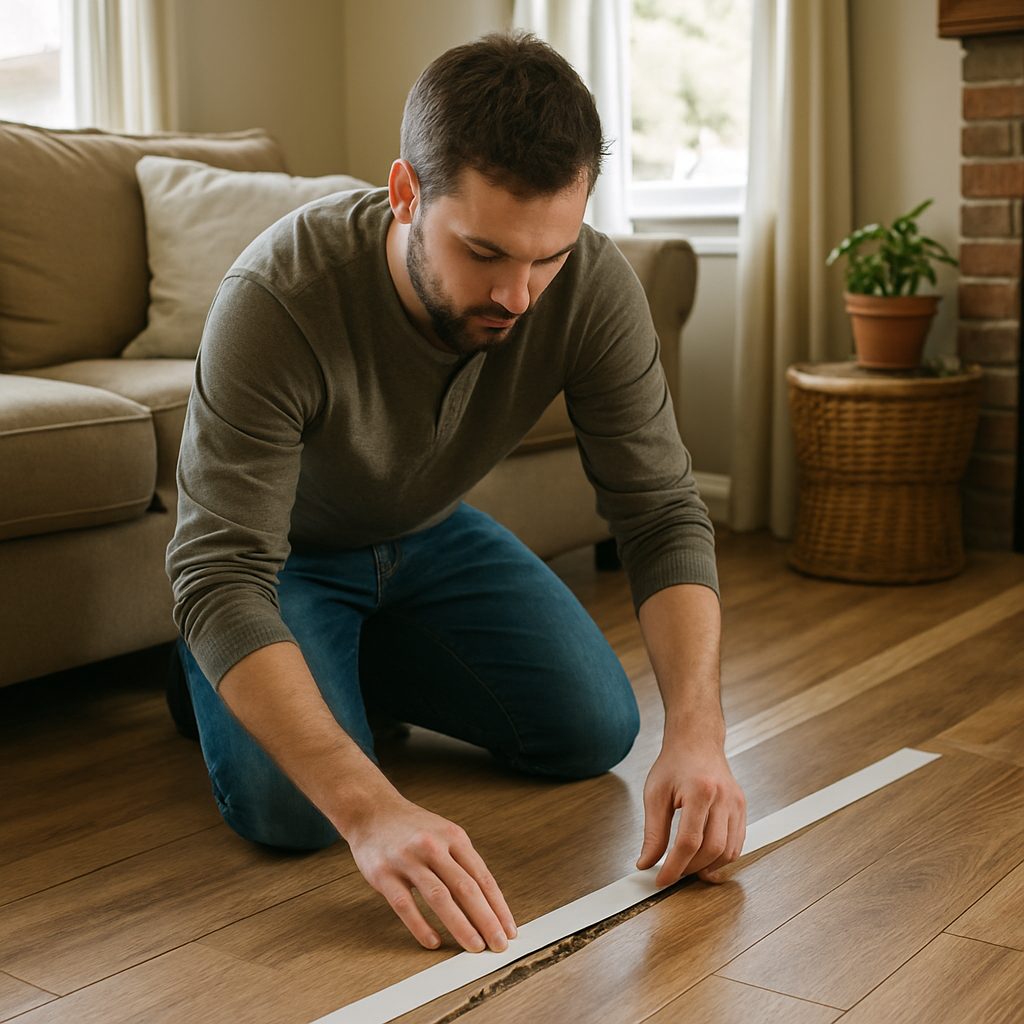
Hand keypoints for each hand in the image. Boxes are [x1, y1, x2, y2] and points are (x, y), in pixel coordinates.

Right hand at [344, 792, 517, 952]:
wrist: (372, 811)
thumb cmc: (413, 829)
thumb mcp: (444, 834)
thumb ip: (462, 863)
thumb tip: (487, 904)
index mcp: (453, 837)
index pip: (481, 876)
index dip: (497, 906)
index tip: (509, 930)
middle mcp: (433, 846)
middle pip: (465, 887)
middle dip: (486, 919)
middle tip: (498, 945)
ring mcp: (408, 859)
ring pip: (439, 897)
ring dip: (460, 925)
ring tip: (474, 946)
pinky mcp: (384, 874)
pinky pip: (405, 905)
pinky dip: (421, 926)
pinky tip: (433, 942)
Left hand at [635, 739, 745, 886]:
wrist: (696, 741)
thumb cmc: (675, 763)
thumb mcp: (655, 794)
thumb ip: (653, 831)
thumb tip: (647, 862)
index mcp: (700, 791)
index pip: (689, 842)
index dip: (675, 866)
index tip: (662, 879)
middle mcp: (724, 798)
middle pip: (712, 849)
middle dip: (691, 868)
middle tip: (673, 873)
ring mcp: (736, 803)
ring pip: (729, 851)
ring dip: (708, 867)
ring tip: (688, 867)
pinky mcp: (742, 808)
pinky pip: (737, 843)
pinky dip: (721, 857)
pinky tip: (705, 859)